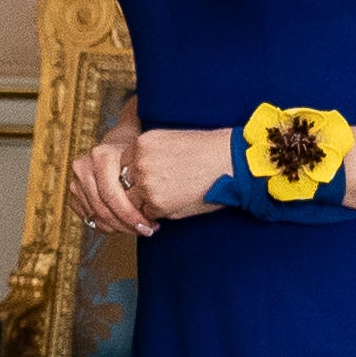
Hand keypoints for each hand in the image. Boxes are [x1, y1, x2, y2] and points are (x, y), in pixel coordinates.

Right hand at [64, 113, 153, 236]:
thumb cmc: (136, 157)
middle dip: (126, 224)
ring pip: (96, 216)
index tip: (150, 226)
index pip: (112, 195)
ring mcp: (75, 180)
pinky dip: (107, 225)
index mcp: (101, 156)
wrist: (118, 149)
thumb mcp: (144, 163)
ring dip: (118, 228)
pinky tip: (123, 225)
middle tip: (145, 231)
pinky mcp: (73, 193)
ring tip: (136, 229)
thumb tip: (151, 217)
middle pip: (103, 208)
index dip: (131, 215)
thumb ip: (144, 184)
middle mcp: (84, 166)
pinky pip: (89, 217)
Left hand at [113, 125, 228, 226]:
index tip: (152, 179)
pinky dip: (158, 214)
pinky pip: (148, 214)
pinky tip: (177, 204)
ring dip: (146, 204)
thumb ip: (148, 156)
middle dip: (137, 191)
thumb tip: (134, 175)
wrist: (232, 163)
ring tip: (170, 198)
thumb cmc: (209, 152)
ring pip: (132, 201)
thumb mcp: (171, 142)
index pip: (124, 164)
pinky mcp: (157, 203)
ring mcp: (146, 183)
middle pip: (123, 184)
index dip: (136, 175)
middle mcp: (139, 162)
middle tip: (159, 192)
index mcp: (142, 143)